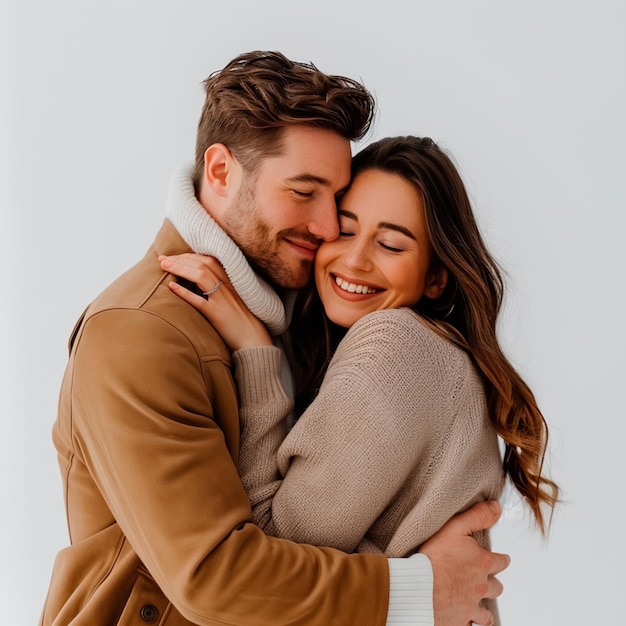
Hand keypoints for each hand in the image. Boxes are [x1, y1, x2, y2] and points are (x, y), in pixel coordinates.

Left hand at [159, 253, 272, 349]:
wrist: (256, 341)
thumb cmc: (244, 323)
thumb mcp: (235, 301)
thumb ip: (221, 291)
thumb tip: (200, 286)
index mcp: (231, 283)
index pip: (209, 260)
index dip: (190, 256)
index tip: (175, 256)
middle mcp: (227, 287)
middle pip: (202, 264)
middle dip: (181, 258)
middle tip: (163, 258)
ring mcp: (223, 300)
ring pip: (200, 276)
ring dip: (180, 268)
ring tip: (164, 266)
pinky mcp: (217, 315)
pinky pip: (199, 301)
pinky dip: (184, 292)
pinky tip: (171, 286)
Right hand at [419, 501, 509, 625]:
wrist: (418, 588)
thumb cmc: (433, 557)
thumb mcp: (454, 528)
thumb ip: (477, 516)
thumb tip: (496, 507)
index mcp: (483, 563)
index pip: (502, 561)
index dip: (499, 559)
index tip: (497, 559)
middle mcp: (481, 586)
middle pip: (497, 587)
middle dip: (491, 583)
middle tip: (482, 580)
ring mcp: (471, 606)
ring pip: (486, 612)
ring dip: (483, 607)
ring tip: (475, 603)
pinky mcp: (460, 621)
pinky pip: (470, 625)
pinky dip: (468, 622)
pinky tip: (462, 618)